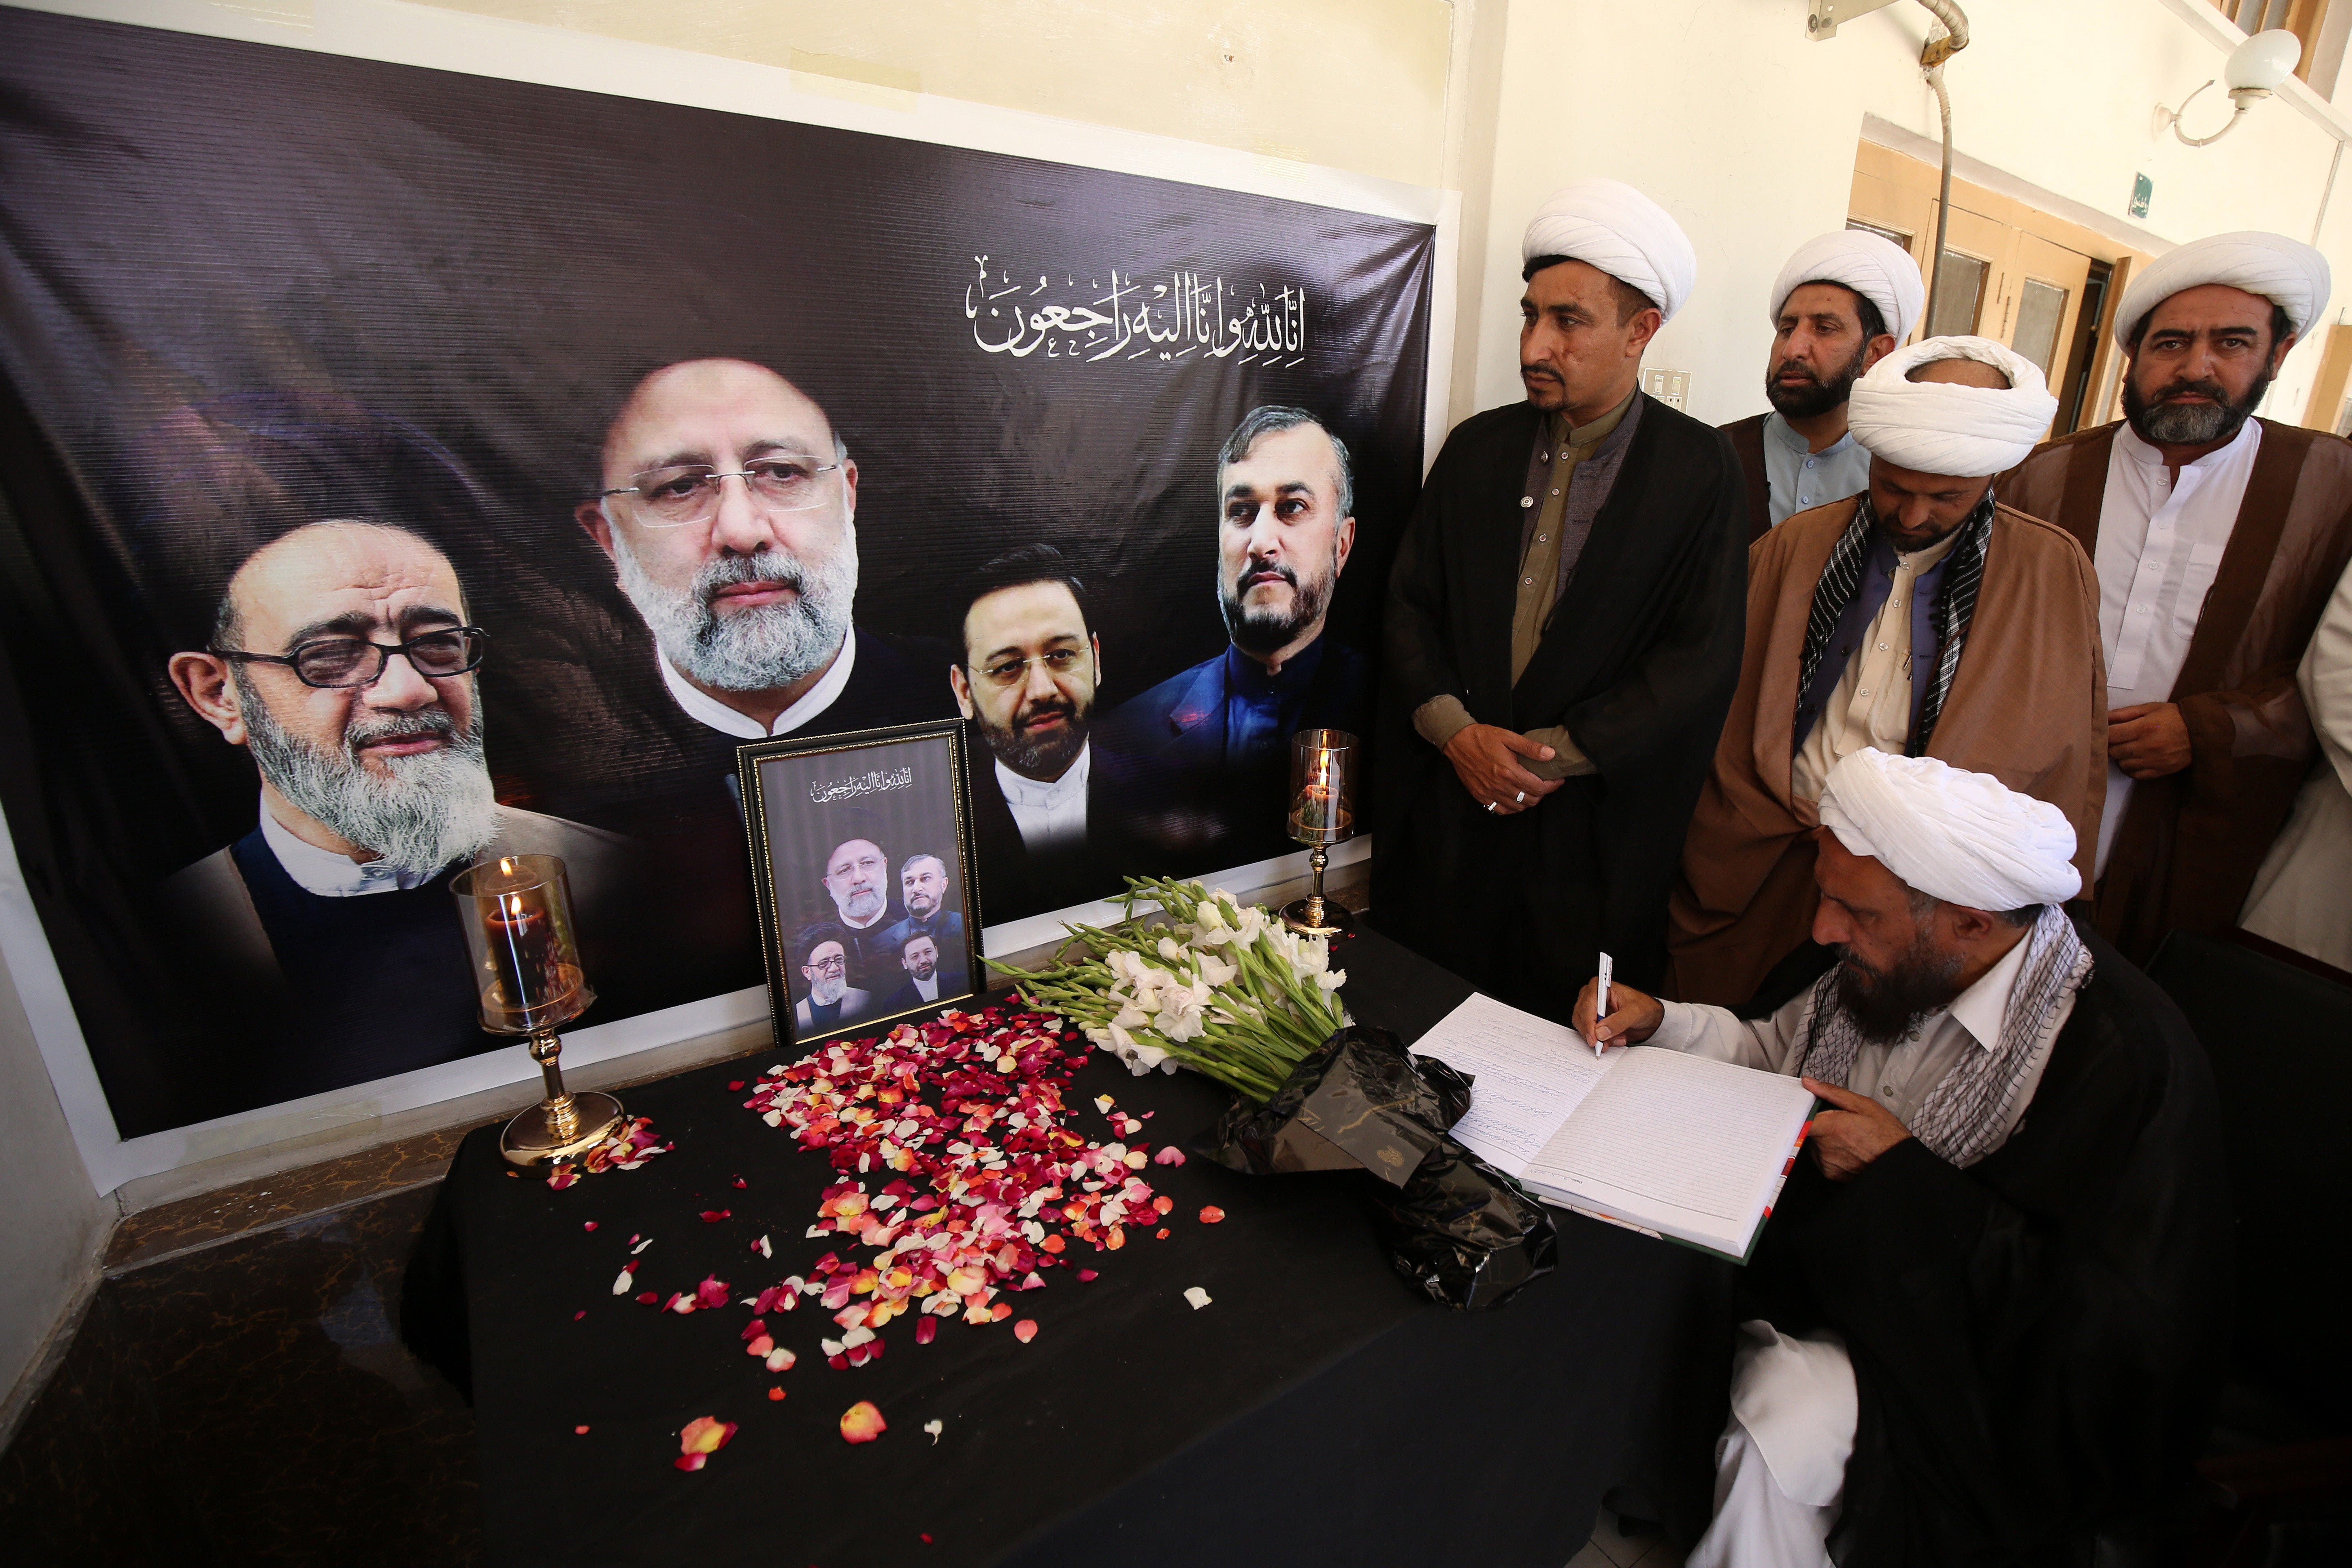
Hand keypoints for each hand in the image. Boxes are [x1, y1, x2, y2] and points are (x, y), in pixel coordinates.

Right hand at [1442, 724, 1564, 814]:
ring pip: (1517, 807)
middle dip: (1542, 793)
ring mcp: (1489, 793)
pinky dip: (1512, 807)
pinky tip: (1515, 799)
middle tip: (1545, 784)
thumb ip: (1530, 747)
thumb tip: (1550, 754)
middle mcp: (1500, 786)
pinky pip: (1500, 810)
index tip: (1557, 780)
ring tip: (1532, 790)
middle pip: (1530, 800)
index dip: (1552, 786)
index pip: (1538, 787)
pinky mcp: (1481, 796)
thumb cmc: (1482, 737)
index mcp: (1509, 772)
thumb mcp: (1508, 737)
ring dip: (1528, 801)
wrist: (1457, 742)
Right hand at [1574, 976, 1662, 1046]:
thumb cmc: (1643, 1007)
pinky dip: (1602, 1041)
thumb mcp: (1634, 1012)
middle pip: (1581, 1016)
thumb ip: (1618, 1021)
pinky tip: (1615, 1039)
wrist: (1650, 1017)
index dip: (1588, 1022)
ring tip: (1616, 1038)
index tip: (1594, 1037)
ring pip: (1582, 1026)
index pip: (1587, 1004)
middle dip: (1592, 1032)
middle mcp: (1593, 996)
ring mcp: (1592, 1009)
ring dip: (1598, 1038)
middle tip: (1602, 1043)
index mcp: (1601, 987)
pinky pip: (1590, 1034)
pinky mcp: (1594, 1021)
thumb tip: (1601, 1031)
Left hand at [1800, 1078, 1910, 1180]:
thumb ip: (1831, 1092)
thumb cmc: (1886, 1135)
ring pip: (1816, 1144)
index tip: (1805, 1109)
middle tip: (1841, 1123)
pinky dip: (1832, 1153)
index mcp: (1831, 1127)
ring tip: (1849, 1138)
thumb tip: (1810, 1083)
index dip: (1800, 1112)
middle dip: (1821, 1124)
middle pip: (1809, 1129)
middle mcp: (1826, 1147)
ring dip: (1826, 1139)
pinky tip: (1849, 1149)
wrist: (1899, 1163)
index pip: (1799, 1118)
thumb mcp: (1863, 1105)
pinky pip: (1823, 1158)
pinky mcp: (1831, 1174)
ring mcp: (1827, 1162)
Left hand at [2107, 701, 2191, 779]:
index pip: (2111, 735)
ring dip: (2120, 758)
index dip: (2104, 733)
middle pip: (2114, 752)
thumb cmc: (2172, 717)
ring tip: (2126, 749)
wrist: (2199, 732)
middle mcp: (2147, 747)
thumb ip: (2124, 713)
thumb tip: (2103, 717)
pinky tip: (2133, 760)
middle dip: (2111, 745)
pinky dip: (2130, 769)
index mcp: (2143, 728)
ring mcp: (2154, 761)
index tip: (2105, 731)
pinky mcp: (2160, 771)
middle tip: (2116, 740)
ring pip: (2122, 765)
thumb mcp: (2150, 708)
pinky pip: (2135, 775)